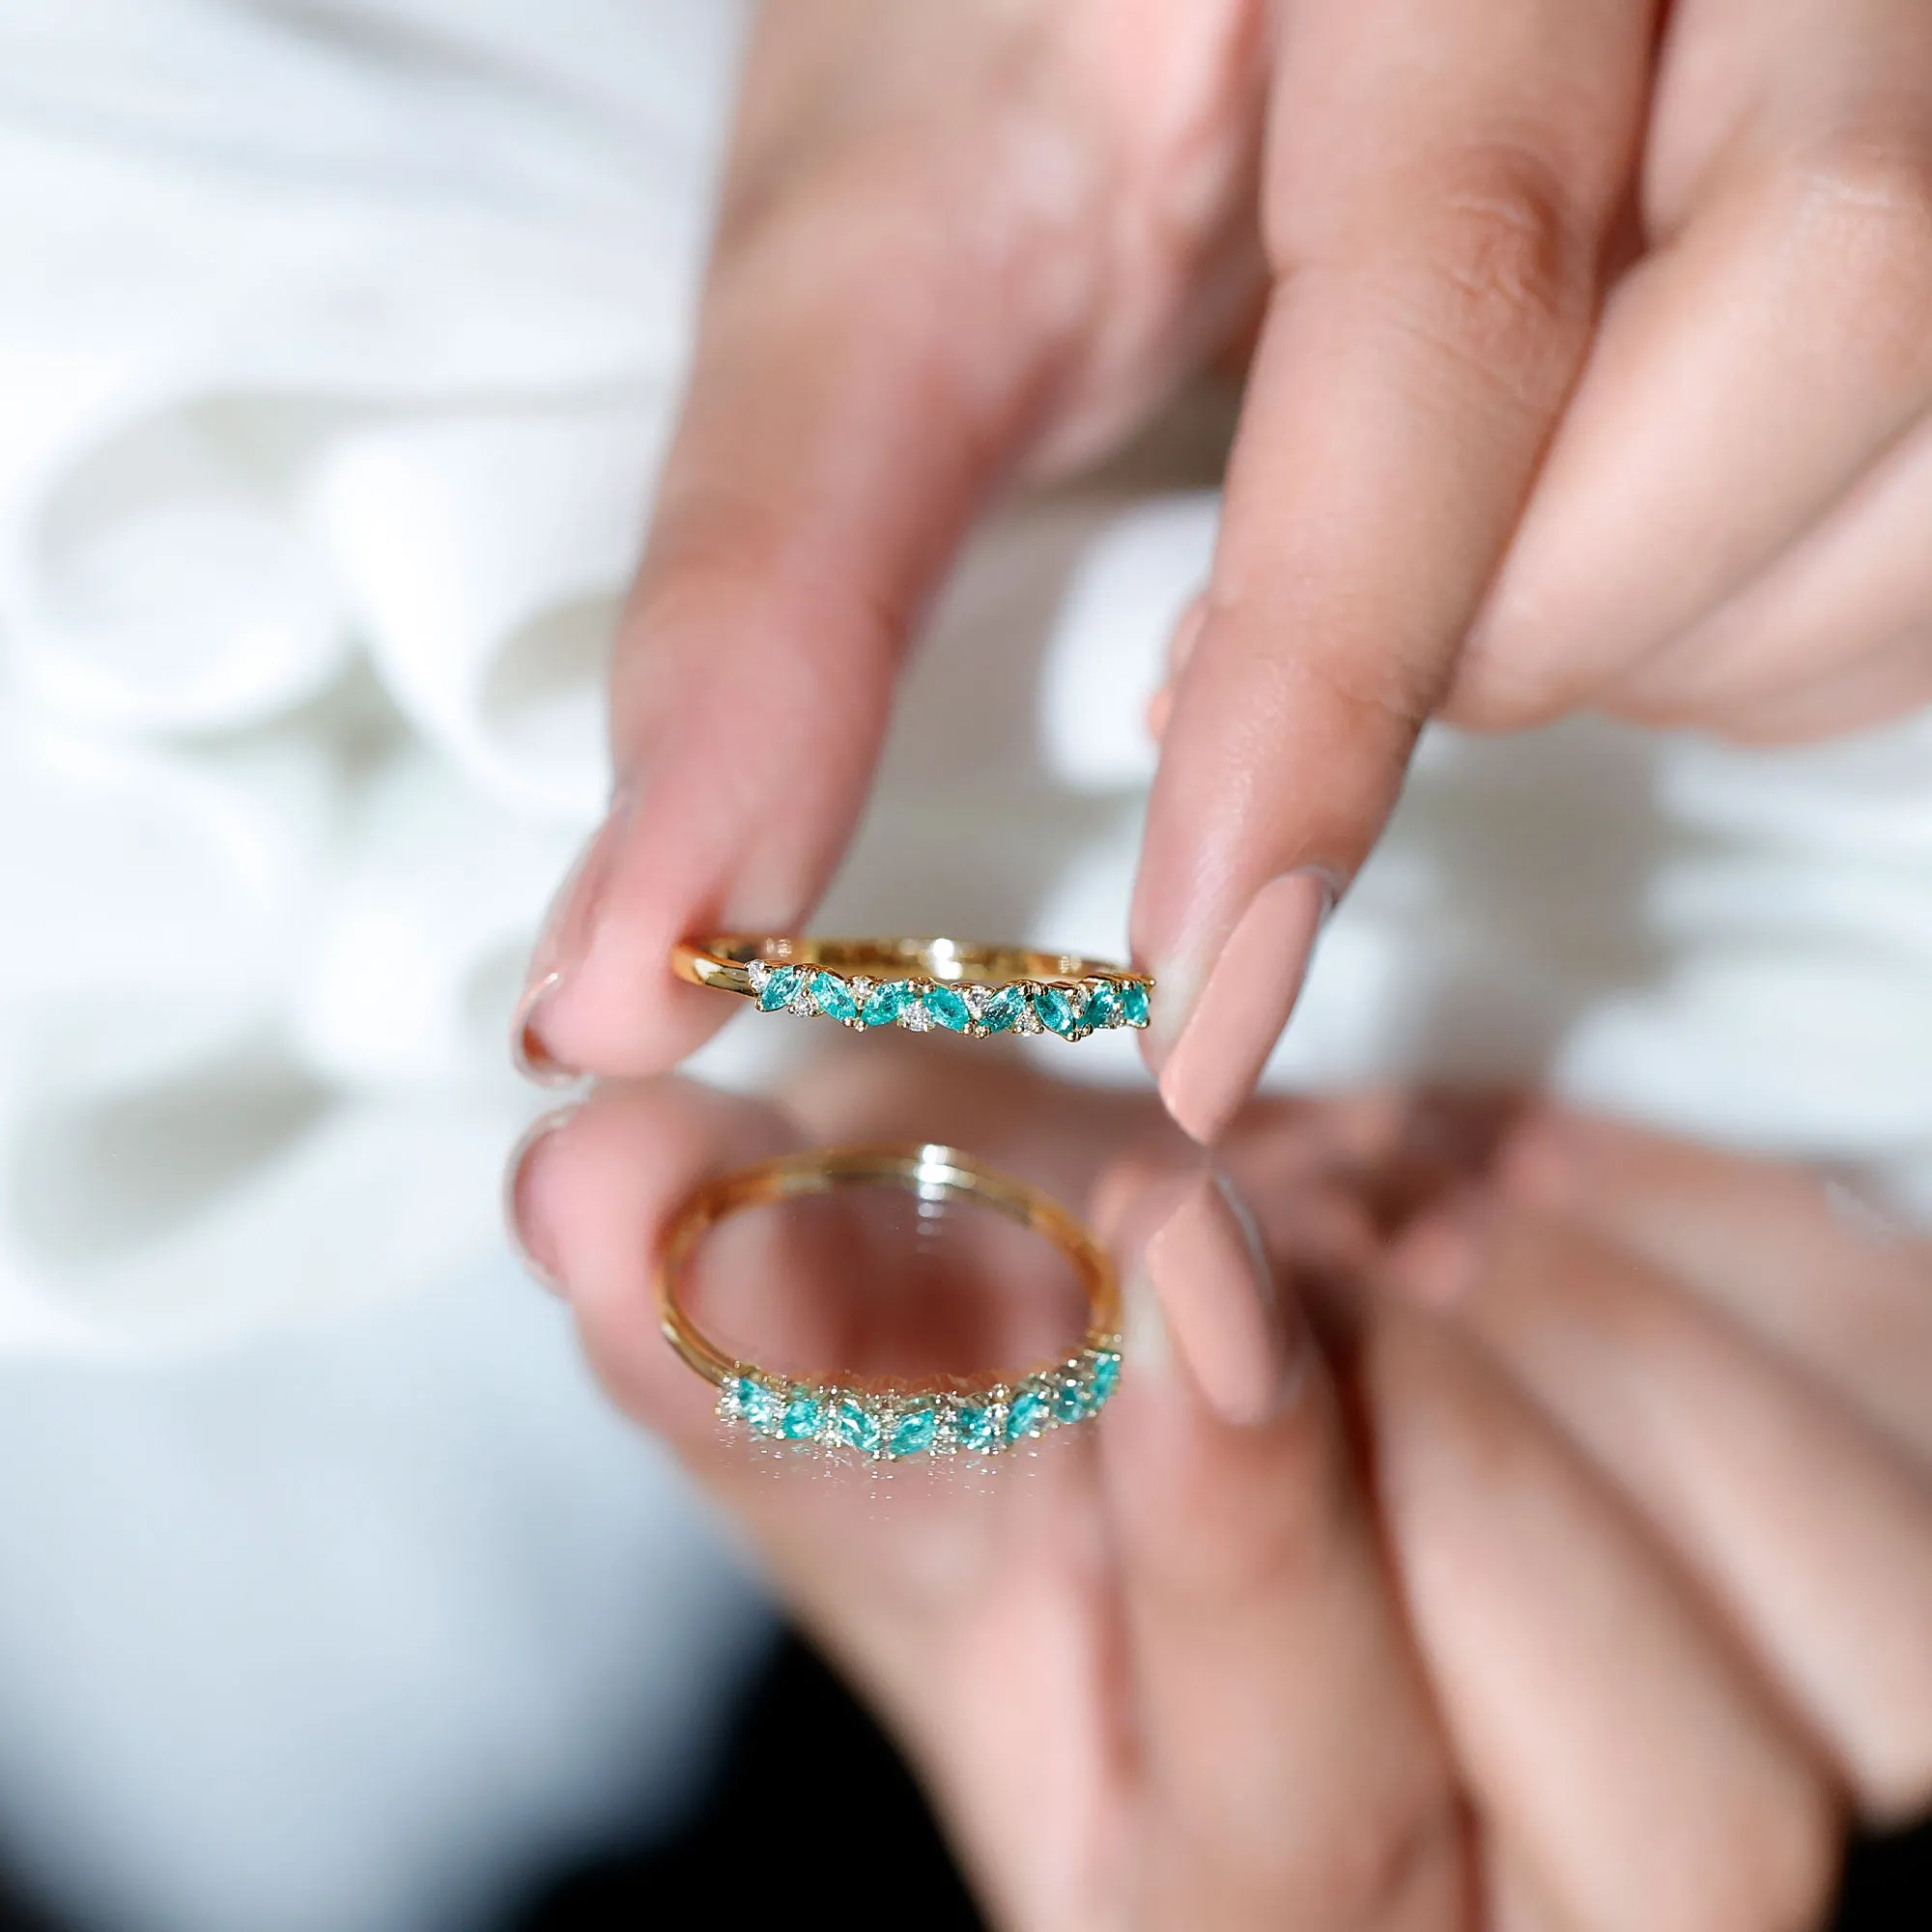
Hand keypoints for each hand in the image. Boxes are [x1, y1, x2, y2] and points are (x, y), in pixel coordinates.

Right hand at [508, 1052, 1931, 1926]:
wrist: (1306, 1445)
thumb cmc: (1094, 1508)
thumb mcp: (933, 1455)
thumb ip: (775, 1348)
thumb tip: (590, 1182)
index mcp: (1254, 1920)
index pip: (1310, 1862)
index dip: (1251, 1558)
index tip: (1179, 1256)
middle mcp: (1559, 1927)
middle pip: (1677, 1816)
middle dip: (1462, 1451)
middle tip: (1325, 1240)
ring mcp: (1787, 1784)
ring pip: (1873, 1653)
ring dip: (1617, 1353)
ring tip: (1441, 1232)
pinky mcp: (1899, 1615)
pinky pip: (1926, 1428)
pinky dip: (1758, 1260)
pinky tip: (1574, 1212)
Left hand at [513, 0, 1931, 1145]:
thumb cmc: (1026, 35)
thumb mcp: (886, 254)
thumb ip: (772, 591)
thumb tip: (639, 962)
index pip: (1454, 292)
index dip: (1325, 695)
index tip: (1202, 1006)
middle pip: (1814, 327)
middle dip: (1529, 620)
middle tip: (1309, 646)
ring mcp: (1897, 27)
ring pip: (1917, 452)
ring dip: (1665, 637)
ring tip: (1454, 580)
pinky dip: (1761, 627)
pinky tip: (1599, 556)